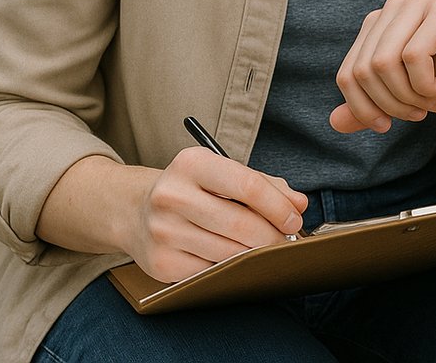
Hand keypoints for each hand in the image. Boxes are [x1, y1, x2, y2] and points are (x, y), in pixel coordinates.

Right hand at [122, 147, 308, 281]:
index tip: (294, 218)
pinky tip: (236, 261)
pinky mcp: (161, 262)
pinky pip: (211, 271)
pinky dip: (230, 269)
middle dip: (272, 236)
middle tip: (285, 241)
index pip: (248, 185)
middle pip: (241, 223)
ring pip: (228, 252)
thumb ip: (265, 185)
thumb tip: (299, 204)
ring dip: (255, 255)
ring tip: (265, 250)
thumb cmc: (192, 189)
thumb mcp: (222, 174)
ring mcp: (163, 231)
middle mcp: (172, 195)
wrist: (135, 210)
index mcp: (191, 163)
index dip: (278, 206)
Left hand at [329, 0, 435, 133]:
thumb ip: (374, 105)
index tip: (385, 125)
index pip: (348, 71)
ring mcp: (418, 2)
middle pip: (364, 69)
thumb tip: (333, 123)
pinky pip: (414, 56)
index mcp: (381, 24)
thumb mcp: (412, 98)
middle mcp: (395, 6)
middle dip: (388, 105)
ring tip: (430, 101)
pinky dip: (425, 85)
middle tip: (416, 114)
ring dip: (407, 96)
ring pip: (384, 62)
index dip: (361, 107)